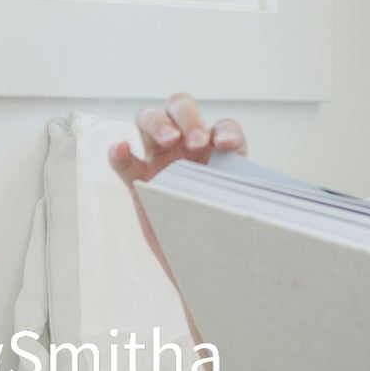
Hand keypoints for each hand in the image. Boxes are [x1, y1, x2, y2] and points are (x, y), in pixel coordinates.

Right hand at [109, 93, 246, 277]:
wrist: (201, 264)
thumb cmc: (221, 229)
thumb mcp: (236, 208)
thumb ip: (240, 193)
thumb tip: (251, 196)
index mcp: (217, 150)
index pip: (223, 126)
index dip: (226, 129)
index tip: (226, 144)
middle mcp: (187, 147)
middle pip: (180, 107)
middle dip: (188, 117)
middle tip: (195, 141)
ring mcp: (159, 160)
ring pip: (148, 119)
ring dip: (158, 123)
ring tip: (168, 140)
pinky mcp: (137, 180)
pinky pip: (122, 160)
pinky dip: (118, 150)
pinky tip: (121, 148)